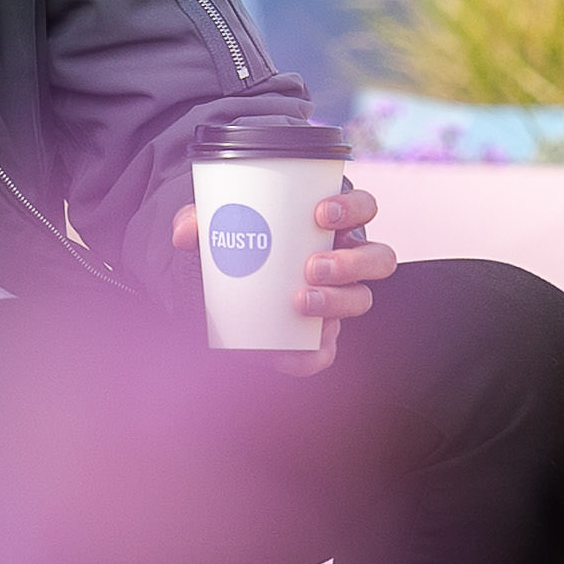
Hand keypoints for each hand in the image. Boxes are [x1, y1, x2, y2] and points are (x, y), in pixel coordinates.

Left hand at [166, 181, 393, 372]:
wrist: (222, 293)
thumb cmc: (235, 245)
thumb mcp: (216, 228)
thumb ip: (198, 222)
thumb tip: (186, 232)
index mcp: (332, 226)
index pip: (364, 208)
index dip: (355, 208)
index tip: (320, 213)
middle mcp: (345, 262)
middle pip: (377, 258)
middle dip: (351, 262)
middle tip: (312, 265)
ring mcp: (338, 300)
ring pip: (361, 300)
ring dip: (336, 300)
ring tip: (300, 298)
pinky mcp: (319, 338)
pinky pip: (325, 352)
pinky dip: (309, 355)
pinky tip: (284, 353)